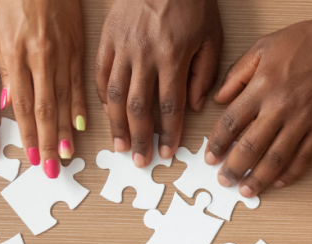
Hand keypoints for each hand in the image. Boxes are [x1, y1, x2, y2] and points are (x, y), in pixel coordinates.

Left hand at [0, 0, 86, 178]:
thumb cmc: (15, 2)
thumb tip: (3, 105)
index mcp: (15, 55)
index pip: (21, 104)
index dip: (27, 134)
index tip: (29, 156)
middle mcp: (40, 58)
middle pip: (44, 109)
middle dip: (46, 142)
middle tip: (48, 168)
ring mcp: (61, 56)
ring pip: (64, 101)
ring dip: (64, 131)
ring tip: (65, 155)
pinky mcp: (76, 50)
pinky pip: (79, 84)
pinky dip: (80, 107)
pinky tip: (81, 126)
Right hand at [97, 0, 222, 164]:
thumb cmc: (191, 0)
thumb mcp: (211, 34)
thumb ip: (204, 73)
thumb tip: (192, 107)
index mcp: (173, 56)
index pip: (169, 106)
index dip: (168, 133)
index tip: (167, 152)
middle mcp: (144, 55)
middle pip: (138, 108)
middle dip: (140, 139)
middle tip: (140, 160)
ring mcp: (122, 47)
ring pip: (113, 96)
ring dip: (116, 126)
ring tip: (120, 146)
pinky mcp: (106, 38)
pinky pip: (99, 73)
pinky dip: (101, 97)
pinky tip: (106, 114)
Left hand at [206, 0, 311, 197]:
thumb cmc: (309, 41)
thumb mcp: (264, 47)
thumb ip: (238, 74)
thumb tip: (219, 99)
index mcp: (262, 87)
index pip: (231, 123)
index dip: (217, 144)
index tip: (209, 157)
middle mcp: (280, 108)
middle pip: (250, 147)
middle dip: (233, 168)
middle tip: (224, 180)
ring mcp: (304, 121)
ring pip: (275, 159)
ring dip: (258, 179)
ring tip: (247, 190)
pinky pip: (304, 159)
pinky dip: (290, 174)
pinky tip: (279, 183)